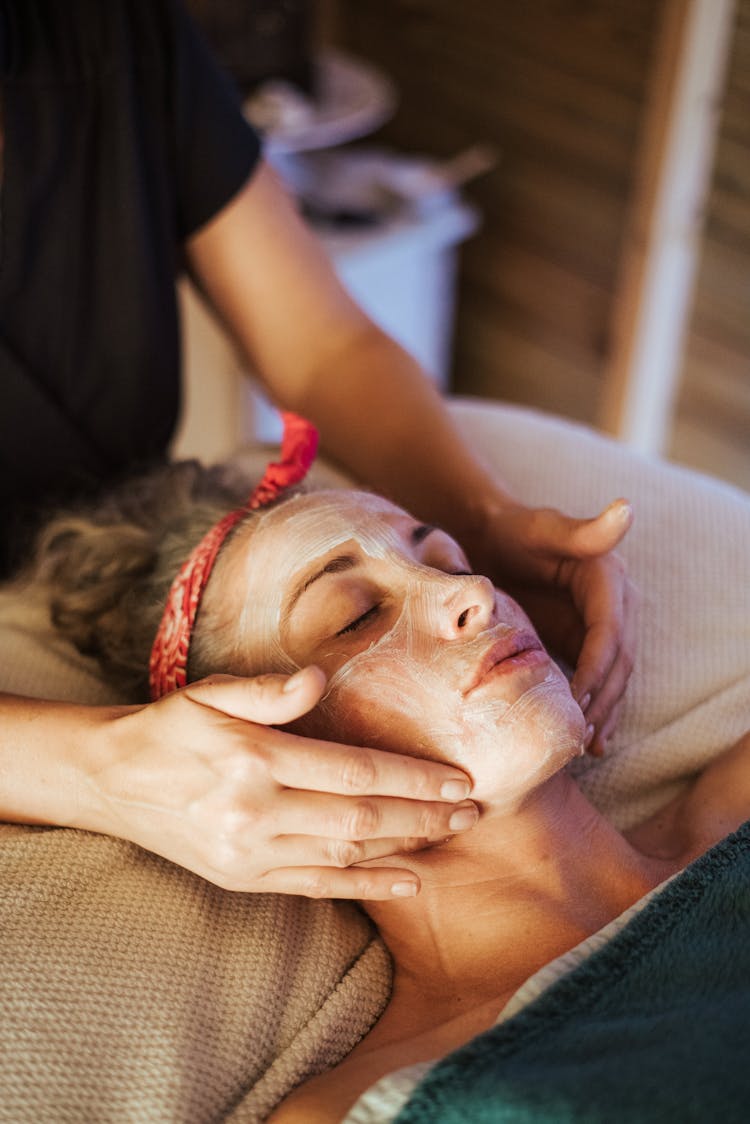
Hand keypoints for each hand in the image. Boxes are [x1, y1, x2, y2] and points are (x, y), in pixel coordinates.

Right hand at [81, 667, 475, 896]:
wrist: (112, 782)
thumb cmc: (170, 728)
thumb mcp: (208, 693)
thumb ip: (266, 690)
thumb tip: (320, 679)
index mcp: (255, 761)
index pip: (355, 772)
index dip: (413, 778)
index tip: (458, 778)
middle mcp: (257, 814)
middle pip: (362, 818)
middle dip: (424, 815)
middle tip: (474, 810)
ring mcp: (251, 854)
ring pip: (347, 854)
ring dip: (406, 846)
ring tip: (451, 835)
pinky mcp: (245, 878)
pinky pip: (317, 886)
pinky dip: (366, 886)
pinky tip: (406, 880)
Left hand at [482, 499, 637, 755]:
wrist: (494, 539)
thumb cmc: (514, 531)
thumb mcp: (543, 528)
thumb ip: (583, 529)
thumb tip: (628, 509)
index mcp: (609, 580)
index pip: (610, 632)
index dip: (597, 668)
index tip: (577, 699)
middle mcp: (616, 605)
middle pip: (617, 662)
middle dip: (602, 699)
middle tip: (579, 733)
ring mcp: (603, 627)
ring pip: (613, 678)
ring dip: (603, 712)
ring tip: (585, 745)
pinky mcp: (586, 643)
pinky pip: (598, 681)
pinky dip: (597, 709)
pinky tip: (591, 742)